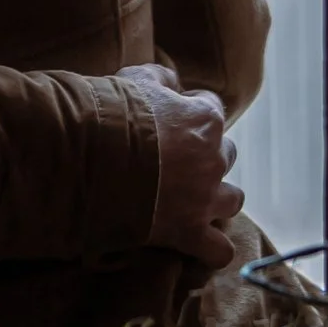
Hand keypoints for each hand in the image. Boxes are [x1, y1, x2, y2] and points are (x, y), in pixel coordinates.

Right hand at [121, 62, 244, 264]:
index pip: (211, 108)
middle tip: (176, 159)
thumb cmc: (115, 114)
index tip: (171, 117)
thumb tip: (172, 81)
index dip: (192, 110)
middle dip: (207, 155)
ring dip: (218, 197)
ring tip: (193, 198)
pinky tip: (200, 243)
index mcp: (204, 119)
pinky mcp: (190, 231)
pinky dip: (212, 248)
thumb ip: (161, 77)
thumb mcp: (136, 78)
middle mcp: (214, 158)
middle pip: (227, 153)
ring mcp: (205, 197)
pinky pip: (219, 249)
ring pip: (233, 199)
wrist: (94, 156)